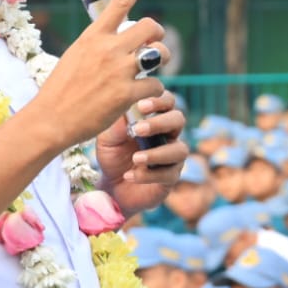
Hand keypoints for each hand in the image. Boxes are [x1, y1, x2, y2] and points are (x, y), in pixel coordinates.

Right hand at [30, 0, 165, 151]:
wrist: (50, 119)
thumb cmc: (60, 91)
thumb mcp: (75, 56)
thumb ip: (98, 46)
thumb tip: (118, 42)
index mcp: (93, 36)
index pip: (119, 2)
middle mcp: (108, 48)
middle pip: (150, 27)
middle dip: (158, 35)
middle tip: (155, 47)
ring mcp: (118, 70)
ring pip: (159, 54)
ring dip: (162, 61)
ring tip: (150, 72)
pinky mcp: (126, 93)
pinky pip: (156, 86)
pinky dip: (153, 92)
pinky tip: (142, 98)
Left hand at [97, 90, 187, 214]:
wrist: (111, 187)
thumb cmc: (112, 156)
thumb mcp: (108, 139)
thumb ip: (117, 125)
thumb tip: (126, 109)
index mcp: (155, 118)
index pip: (167, 101)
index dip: (159, 100)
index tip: (141, 106)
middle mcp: (169, 135)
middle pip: (178, 119)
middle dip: (160, 123)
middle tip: (138, 130)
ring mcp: (173, 156)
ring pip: (179, 150)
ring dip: (156, 153)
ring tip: (135, 158)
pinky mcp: (171, 177)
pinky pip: (168, 174)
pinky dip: (148, 175)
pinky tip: (130, 176)